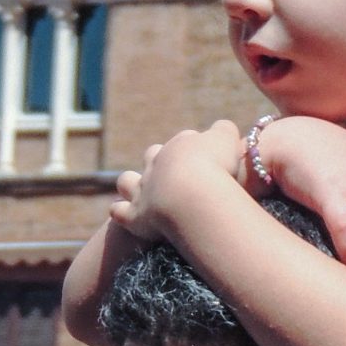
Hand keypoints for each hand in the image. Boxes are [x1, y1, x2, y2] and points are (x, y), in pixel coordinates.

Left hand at [113, 124, 247, 242]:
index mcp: (180, 147)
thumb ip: (224, 130)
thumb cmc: (214, 165)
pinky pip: (120, 212)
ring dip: (131, 183)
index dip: (197, 147)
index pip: (186, 140)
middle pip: (153, 155)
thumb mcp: (226, 139)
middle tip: (176, 173)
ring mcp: (143, 190)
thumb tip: (222, 129)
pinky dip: (120, 212)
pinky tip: (124, 215)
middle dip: (159, 160)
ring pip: (128, 180)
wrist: (192, 195)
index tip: (210, 157)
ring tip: (142, 192)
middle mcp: (157, 164)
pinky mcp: (136, 217)